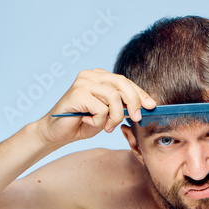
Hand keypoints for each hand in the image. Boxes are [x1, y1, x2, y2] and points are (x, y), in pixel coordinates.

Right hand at [37, 68, 155, 146]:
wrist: (57, 133)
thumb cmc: (83, 123)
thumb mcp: (109, 113)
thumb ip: (123, 106)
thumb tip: (146, 105)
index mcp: (100, 76)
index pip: (126, 82)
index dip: (140, 94)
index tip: (151, 105)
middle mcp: (92, 75)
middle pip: (122, 84)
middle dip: (134, 102)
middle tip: (136, 118)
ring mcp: (83, 82)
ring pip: (114, 98)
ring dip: (114, 117)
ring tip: (106, 126)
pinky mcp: (77, 93)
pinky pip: (101, 109)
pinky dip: (99, 121)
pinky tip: (87, 122)